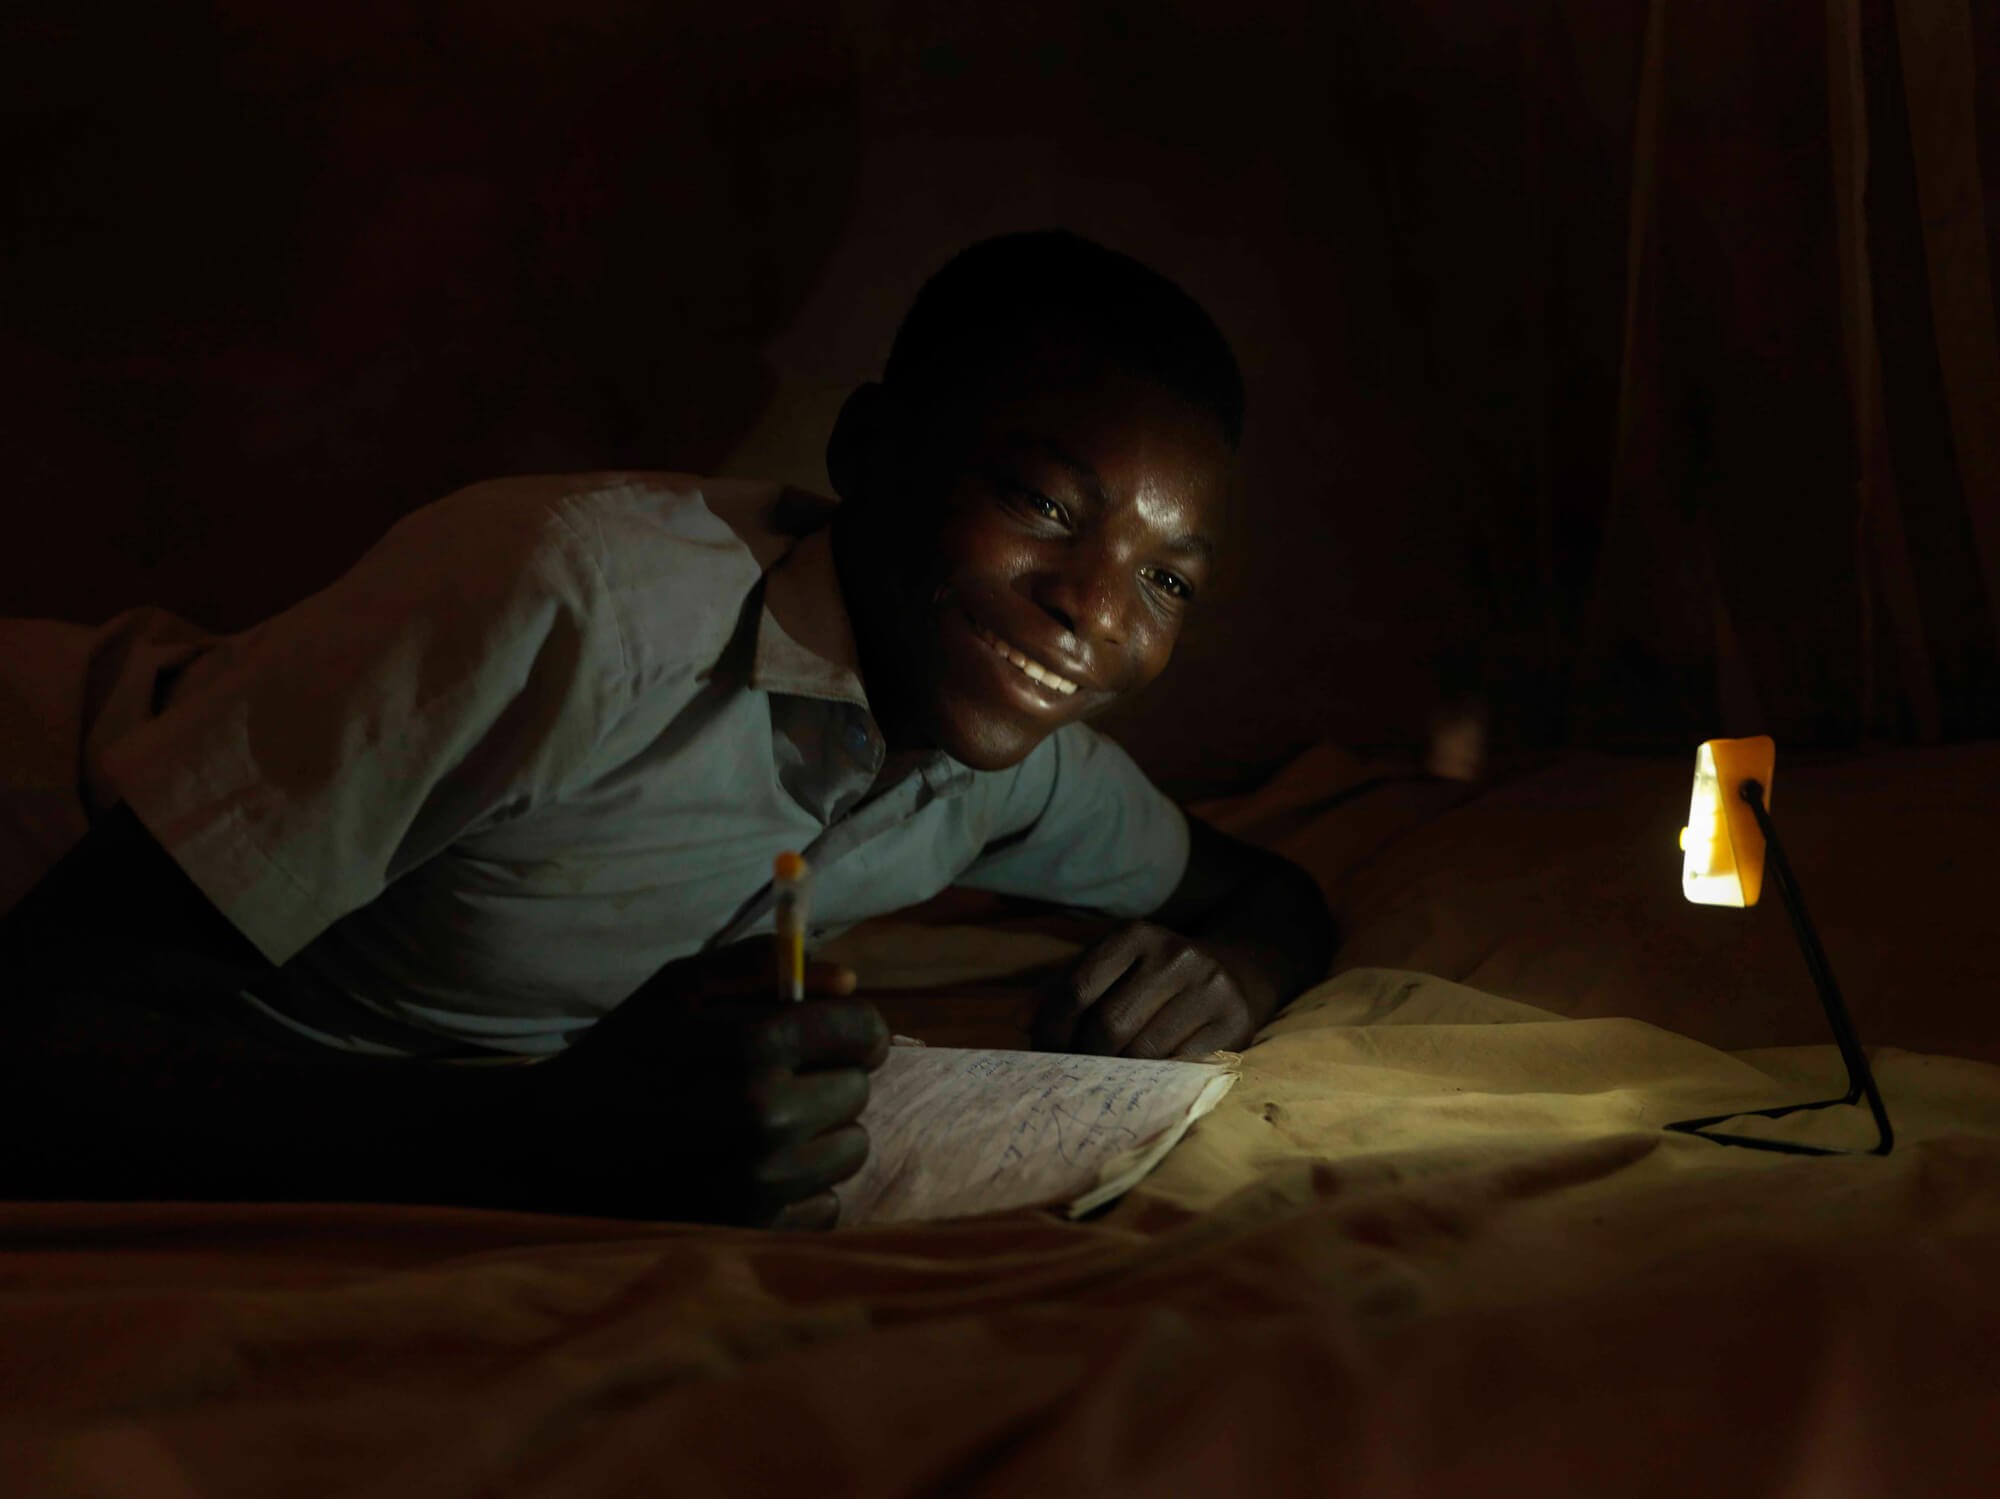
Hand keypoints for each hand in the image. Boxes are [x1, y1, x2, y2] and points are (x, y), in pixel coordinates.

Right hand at [510, 938, 888, 1227]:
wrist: (553, 1147)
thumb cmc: (624, 1054)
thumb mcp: (679, 987)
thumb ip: (762, 967)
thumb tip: (848, 982)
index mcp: (754, 1046)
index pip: (863, 1031)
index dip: (853, 1028)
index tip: (834, 1035)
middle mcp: (767, 1115)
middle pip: (858, 1089)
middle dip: (828, 1077)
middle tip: (778, 1081)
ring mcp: (762, 1180)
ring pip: (851, 1147)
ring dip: (820, 1134)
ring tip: (764, 1126)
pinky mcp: (753, 1228)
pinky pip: (826, 1203)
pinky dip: (801, 1189)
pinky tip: (752, 1170)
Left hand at [1032, 922, 1265, 1059]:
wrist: (1243, 970)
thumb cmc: (1158, 976)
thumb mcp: (1115, 965)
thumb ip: (1066, 988)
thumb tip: (1017, 1022)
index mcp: (1135, 934)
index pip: (1077, 989)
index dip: (1052, 1029)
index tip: (1044, 1052)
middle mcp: (1175, 955)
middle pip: (1108, 1026)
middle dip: (1084, 1058)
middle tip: (1075, 1074)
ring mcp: (1210, 989)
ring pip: (1144, 1053)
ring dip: (1117, 1075)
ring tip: (1106, 1081)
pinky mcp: (1236, 1024)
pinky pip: (1181, 1068)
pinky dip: (1155, 1082)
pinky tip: (1144, 1083)